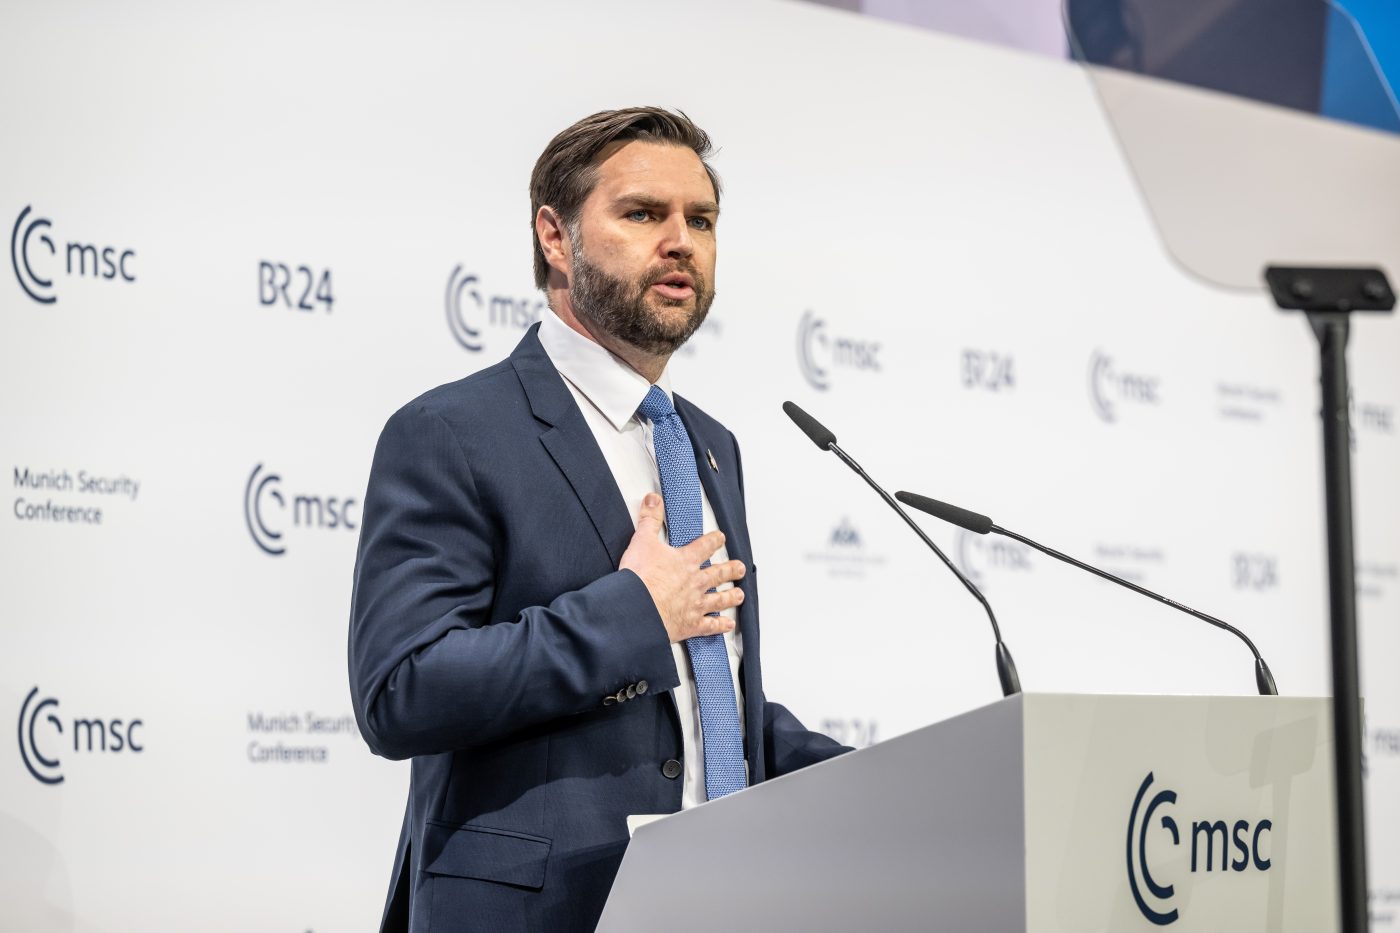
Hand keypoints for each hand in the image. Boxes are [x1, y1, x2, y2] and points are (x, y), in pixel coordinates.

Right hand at [619, 493, 745, 642]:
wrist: (638, 608)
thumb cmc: (641, 578)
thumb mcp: (642, 541)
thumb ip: (649, 519)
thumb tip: (653, 500)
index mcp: (685, 561)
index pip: (705, 546)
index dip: (714, 540)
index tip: (720, 538)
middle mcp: (695, 582)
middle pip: (719, 573)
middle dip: (731, 570)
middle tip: (740, 568)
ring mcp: (695, 604)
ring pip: (720, 599)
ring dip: (731, 596)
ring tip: (739, 594)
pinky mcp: (691, 624)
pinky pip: (710, 626)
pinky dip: (720, 626)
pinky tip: (727, 625)